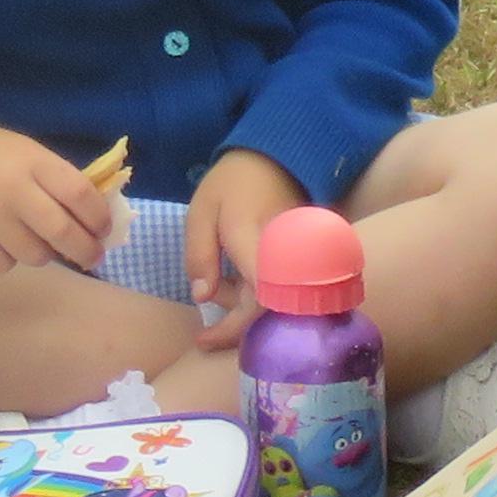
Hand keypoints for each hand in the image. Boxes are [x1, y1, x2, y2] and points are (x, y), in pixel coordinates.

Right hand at [0, 109, 115, 274]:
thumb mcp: (23, 151)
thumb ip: (57, 179)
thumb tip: (98, 220)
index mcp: (32, 161)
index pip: (81, 195)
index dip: (100, 218)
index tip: (105, 230)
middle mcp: (12, 190)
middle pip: (64, 234)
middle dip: (86, 250)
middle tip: (92, 256)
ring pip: (36, 256)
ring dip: (44, 253)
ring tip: (33, 237)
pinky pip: (4, 265)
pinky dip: (8, 258)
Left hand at [184, 148, 307, 345]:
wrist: (276, 158)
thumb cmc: (233, 182)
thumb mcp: (202, 212)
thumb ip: (200, 254)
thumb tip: (202, 298)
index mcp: (255, 241)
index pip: (257, 298)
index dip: (234, 325)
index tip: (204, 339)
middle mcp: (282, 256)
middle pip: (267, 309)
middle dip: (234, 326)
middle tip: (203, 336)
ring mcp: (294, 260)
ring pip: (272, 302)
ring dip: (239, 307)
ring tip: (211, 289)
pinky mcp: (296, 262)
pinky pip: (277, 289)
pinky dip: (251, 297)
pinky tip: (228, 286)